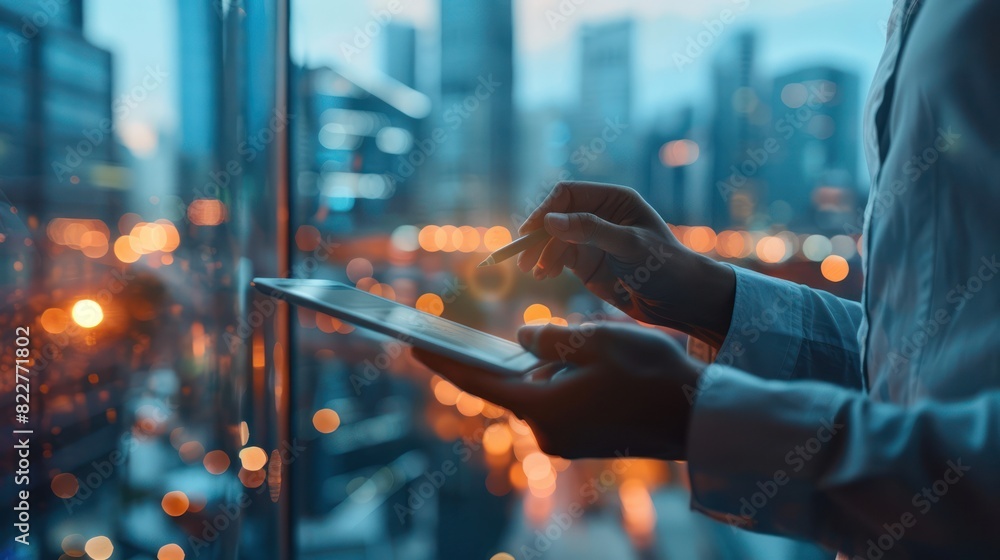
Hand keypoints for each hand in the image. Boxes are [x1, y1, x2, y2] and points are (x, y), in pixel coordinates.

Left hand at [413, 322, 703, 459]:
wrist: (699, 417)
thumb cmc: (650, 374)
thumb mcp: (595, 340)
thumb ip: (550, 338)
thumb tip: (522, 340)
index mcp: (541, 409)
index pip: (477, 381)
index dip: (442, 359)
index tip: (412, 344)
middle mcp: (546, 433)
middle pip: (516, 383)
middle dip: (521, 354)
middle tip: (529, 328)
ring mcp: (566, 441)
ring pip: (542, 390)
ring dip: (554, 366)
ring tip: (592, 345)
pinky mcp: (584, 440)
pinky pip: (561, 402)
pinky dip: (566, 380)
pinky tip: (596, 364)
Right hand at [518, 181, 735, 345]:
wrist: (681, 301)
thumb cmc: (665, 266)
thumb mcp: (629, 246)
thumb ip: (590, 230)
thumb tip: (550, 221)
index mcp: (613, 200)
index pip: (567, 194)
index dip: (546, 210)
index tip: (531, 232)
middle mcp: (599, 216)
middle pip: (555, 217)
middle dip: (537, 236)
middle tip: (522, 258)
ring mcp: (591, 240)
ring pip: (552, 239)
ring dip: (540, 253)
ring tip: (536, 273)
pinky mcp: (586, 263)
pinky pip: (557, 258)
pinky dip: (546, 265)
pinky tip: (543, 276)